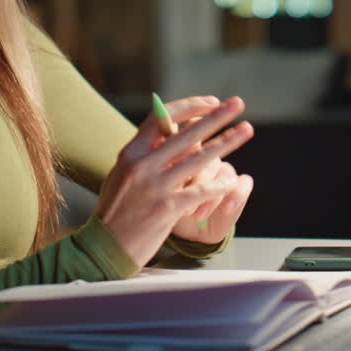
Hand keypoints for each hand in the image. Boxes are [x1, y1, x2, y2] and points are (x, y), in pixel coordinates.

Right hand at [95, 96, 254, 266]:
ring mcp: (154, 186)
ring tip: (245, 130)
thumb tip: (174, 132)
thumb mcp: (123, 174)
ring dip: (226, 142)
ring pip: (198, 158)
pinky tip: (231, 180)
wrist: (104, 247)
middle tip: (237, 103)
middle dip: (216, 116)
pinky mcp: (166, 208)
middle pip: (186, 133)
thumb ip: (146, 154)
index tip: (211, 102)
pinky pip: (200, 191)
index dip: (190, 107)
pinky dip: (218, 185)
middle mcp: (142, 165)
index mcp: (131, 153)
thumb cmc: (117, 210)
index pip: (161, 117)